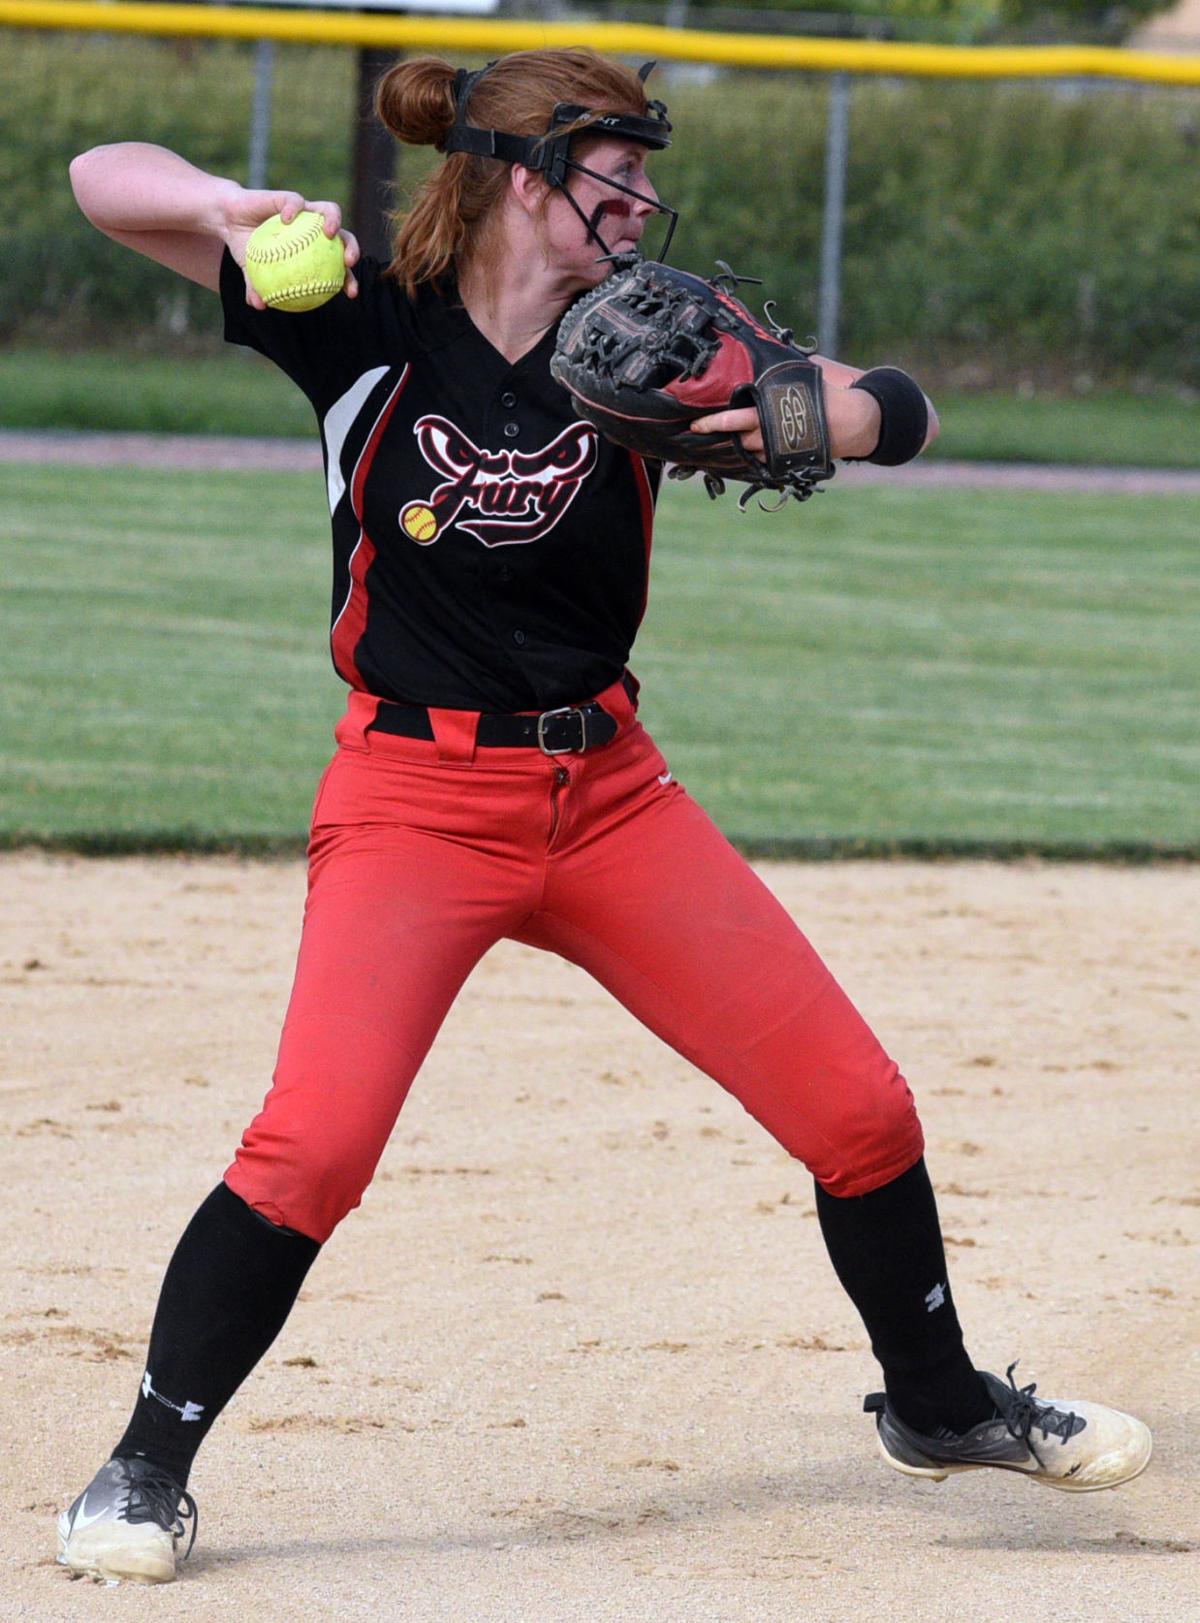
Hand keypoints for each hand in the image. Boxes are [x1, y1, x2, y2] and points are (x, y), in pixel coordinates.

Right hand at [219, 188, 359, 309]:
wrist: (231, 221)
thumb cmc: (247, 249)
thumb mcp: (250, 271)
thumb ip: (257, 287)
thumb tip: (257, 305)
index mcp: (314, 251)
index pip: (339, 266)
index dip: (349, 279)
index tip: (350, 293)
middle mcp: (315, 230)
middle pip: (344, 237)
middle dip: (352, 249)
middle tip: (348, 263)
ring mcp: (305, 212)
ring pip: (329, 210)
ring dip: (334, 221)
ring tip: (329, 234)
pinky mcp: (289, 197)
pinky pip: (294, 202)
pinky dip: (293, 209)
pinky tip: (285, 220)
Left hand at [690, 386, 880, 462]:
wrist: (852, 422)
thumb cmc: (824, 396)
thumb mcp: (797, 380)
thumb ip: (775, 380)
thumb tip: (762, 356)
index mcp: (769, 412)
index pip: (734, 419)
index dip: (714, 423)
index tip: (696, 424)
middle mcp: (769, 434)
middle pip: (736, 438)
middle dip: (718, 435)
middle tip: (699, 432)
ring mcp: (776, 451)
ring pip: (748, 451)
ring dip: (737, 446)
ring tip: (724, 439)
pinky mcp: (786, 462)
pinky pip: (762, 461)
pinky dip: (753, 456)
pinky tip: (747, 449)